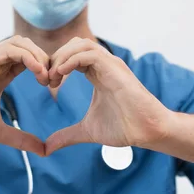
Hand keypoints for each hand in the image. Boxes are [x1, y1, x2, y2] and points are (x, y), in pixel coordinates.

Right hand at [0, 36, 49, 154]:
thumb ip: (21, 139)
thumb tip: (44, 151)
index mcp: (1, 75)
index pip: (30, 60)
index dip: (45, 68)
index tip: (54, 86)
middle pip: (29, 47)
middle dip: (46, 59)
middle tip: (54, 81)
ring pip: (21, 42)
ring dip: (38, 56)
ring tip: (46, 78)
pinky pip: (11, 48)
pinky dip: (28, 57)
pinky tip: (37, 73)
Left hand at [45, 37, 172, 154]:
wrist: (148, 132)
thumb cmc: (124, 128)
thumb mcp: (87, 131)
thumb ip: (66, 136)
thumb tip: (46, 148)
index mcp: (96, 73)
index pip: (71, 55)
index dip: (55, 65)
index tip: (45, 84)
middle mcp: (103, 65)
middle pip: (73, 45)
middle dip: (55, 58)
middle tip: (46, 79)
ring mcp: (110, 65)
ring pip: (81, 44)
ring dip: (62, 57)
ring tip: (54, 77)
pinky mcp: (116, 69)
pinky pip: (90, 53)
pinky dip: (72, 60)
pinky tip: (62, 75)